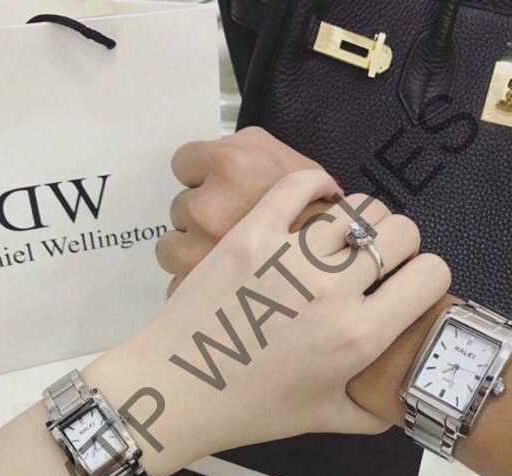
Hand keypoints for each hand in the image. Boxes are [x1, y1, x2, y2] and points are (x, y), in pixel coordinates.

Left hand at [133, 170, 449, 455]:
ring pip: (358, 207)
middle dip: (400, 244)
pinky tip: (319, 200)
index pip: (431, 275)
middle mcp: (334, 290)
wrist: (179, 388)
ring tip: (342, 239)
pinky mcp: (251, 232)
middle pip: (401, 232)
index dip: (428, 276)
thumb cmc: (250, 409)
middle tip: (375, 260)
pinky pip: (300, 185)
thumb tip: (401, 397)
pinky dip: (318, 185)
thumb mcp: (322, 418)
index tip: (409, 284)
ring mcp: (290, 256)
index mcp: (359, 336)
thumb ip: (373, 412)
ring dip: (361, 220)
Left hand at [158, 127, 328, 295]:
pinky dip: (195, 286)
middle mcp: (208, 208)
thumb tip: (216, 159)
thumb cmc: (320, 212)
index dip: (201, 177)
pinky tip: (221, 284)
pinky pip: (176, 284)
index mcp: (230, 166)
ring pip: (170, 248)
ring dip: (193, 251)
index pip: (182, 164)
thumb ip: (246, 152)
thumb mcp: (289, 160)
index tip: (221, 190)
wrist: (341, 265)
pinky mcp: (195, 288)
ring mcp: (198, 252)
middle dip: (203, 216)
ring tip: (229, 259)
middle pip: (179, 208)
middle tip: (235, 227)